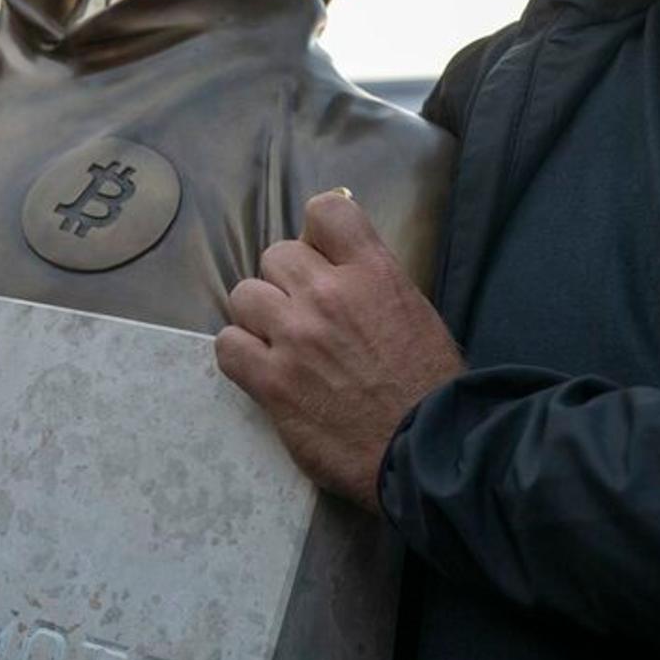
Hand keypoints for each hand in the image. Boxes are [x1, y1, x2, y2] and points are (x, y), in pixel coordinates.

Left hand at [215, 190, 466, 507]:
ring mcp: (295, 336)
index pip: (326, 210)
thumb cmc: (431, 385)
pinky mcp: (271, 380)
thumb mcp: (415, 311)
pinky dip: (241, 353)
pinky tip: (263, 368)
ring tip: (281, 344)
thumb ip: (372, 281)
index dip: (317, 234)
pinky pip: (227, 344)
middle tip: (305, 315)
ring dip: (260, 317)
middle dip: (288, 283)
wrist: (427, 449)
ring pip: (245, 295)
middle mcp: (328, 294)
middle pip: (277, 255)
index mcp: (373, 272)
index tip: (322, 258)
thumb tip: (337, 262)